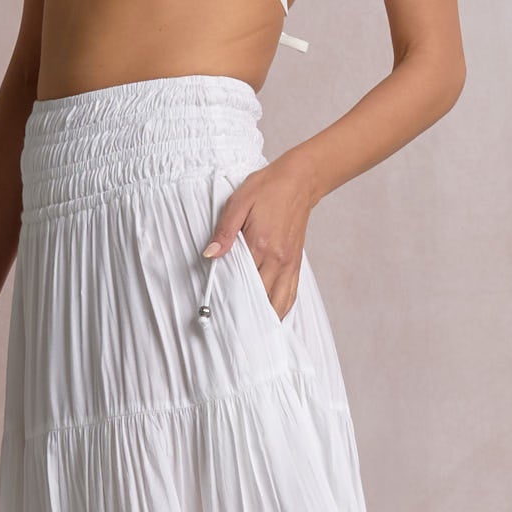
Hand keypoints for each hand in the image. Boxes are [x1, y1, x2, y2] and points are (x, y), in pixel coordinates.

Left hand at [203, 156, 315, 320]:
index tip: (215, 313)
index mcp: (261, 244)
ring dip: (265, 318)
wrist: (300, 180)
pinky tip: (271, 317)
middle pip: (260, 297)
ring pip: (279, 302)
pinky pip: (291, 294)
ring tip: (250, 331)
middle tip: (228, 329)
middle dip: (246, 314)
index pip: (241, 280)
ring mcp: (289, 263)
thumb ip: (224, 232)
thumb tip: (210, 255)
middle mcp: (278, 259)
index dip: (228, 298)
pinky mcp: (296, 263)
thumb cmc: (268, 188)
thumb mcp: (239, 202)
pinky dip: (282, 309)